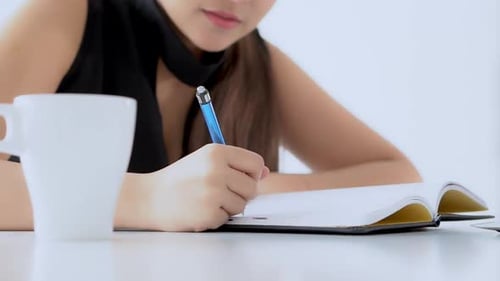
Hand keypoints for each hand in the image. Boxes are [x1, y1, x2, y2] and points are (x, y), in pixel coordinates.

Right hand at [138, 144, 268, 231]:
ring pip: (242, 205)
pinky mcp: (209, 213)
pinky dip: (215, 217)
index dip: (252, 173)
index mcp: (216, 152)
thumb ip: (236, 165)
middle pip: (252, 187)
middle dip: (240, 192)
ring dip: (228, 206)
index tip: (240, 178)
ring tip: (206, 200)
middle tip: (218, 191)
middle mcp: (216, 170)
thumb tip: (265, 173)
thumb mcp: (205, 162)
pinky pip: (227, 218)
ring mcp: (213, 192)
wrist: (149, 198)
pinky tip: (199, 210)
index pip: (256, 163)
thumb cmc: (179, 179)